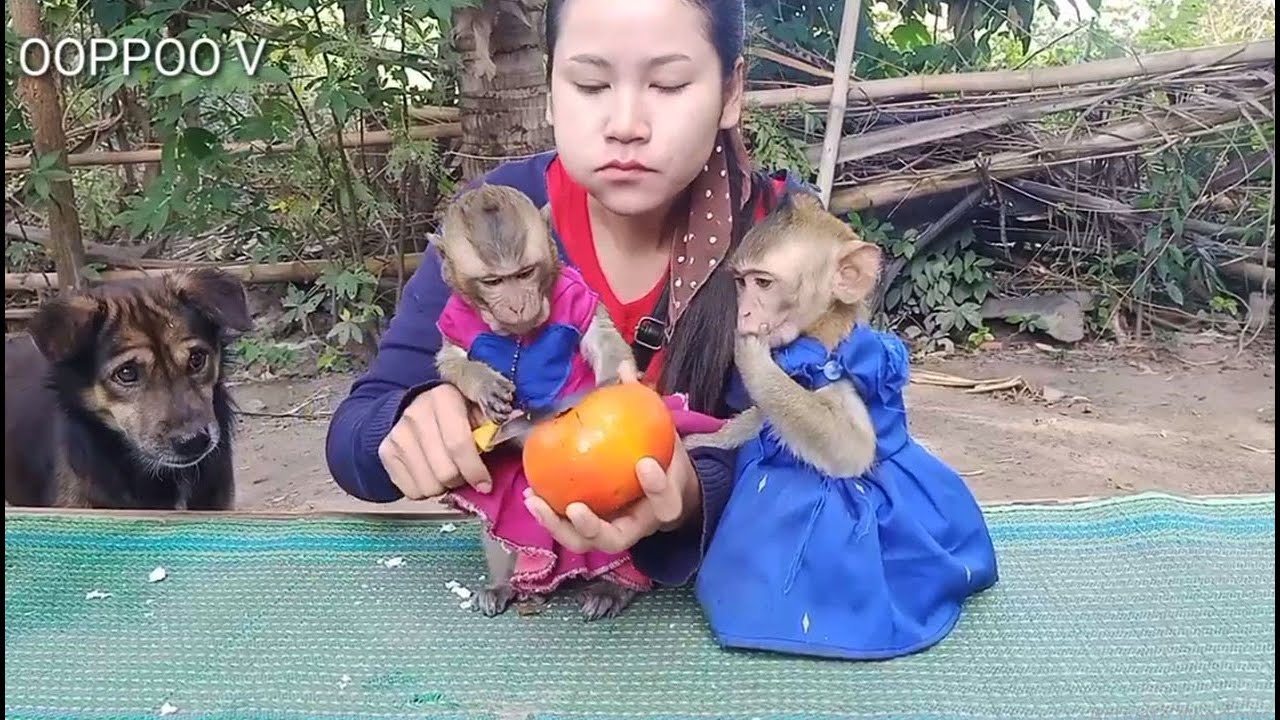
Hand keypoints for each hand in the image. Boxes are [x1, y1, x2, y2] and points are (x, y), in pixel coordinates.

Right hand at [377, 383, 492, 499]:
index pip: (458, 443)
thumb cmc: (453, 414)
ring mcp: (398, 434)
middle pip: (444, 471)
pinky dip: (425, 490)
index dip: (475, 469)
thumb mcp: (474, 410)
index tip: (485, 484)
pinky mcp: (386, 452)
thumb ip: (492, 421)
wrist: (410, 409)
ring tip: (448, 472)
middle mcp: (416, 413)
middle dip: (460, 480)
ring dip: (443, 487)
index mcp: (444, 398)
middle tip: (465, 475)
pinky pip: (412, 491)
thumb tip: (519, 425)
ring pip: (428, 485)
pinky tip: (430, 474)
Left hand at [520, 361, 700, 552]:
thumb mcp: (661, 433)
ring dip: (558, 526)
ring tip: (535, 500)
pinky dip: (548, 517)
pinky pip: (569, 531)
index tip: (645, 464)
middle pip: (616, 539)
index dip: (657, 487)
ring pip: (585, 542)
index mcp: (665, 504)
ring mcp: (613, 532)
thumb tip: (624, 365)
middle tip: (575, 507)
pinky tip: (531, 495)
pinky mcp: (591, 532)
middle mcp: (638, 525)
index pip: (666, 502)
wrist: (667, 492)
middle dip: (593, 527)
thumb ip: (643, 405)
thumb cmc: (662, 459)